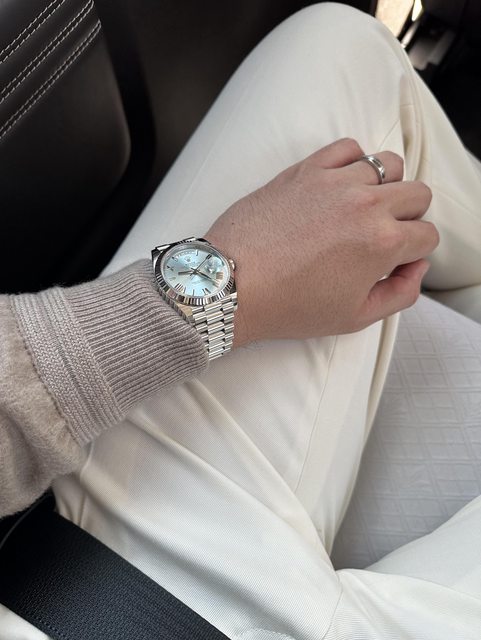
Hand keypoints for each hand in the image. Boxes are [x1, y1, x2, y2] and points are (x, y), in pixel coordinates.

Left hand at [204, 138, 438, 347]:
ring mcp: (335, 181)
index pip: (427, 235)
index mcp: (383, 243)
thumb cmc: (288, 305)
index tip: (395, 260)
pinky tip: (341, 185)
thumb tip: (416, 267)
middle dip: (409, 217)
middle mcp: (366, 205)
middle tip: (384, 235)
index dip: (415, 251)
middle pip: (418, 194)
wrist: (233, 285)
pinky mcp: (306, 169)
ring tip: (363, 208)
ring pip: (389, 164)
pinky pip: (348, 147)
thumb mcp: (354, 318)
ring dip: (386, 186)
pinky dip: (353, 161)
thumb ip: (400, 294)